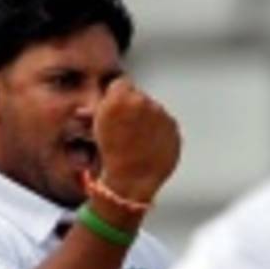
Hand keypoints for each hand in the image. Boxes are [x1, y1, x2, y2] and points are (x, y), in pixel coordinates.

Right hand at [93, 78, 180, 204]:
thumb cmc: (109, 159)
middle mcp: (145, 101)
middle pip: (139, 98)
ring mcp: (163, 116)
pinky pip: (166, 128)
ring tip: (134, 145)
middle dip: (133, 111)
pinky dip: (158, 136)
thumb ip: (101, 108)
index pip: (120, 84)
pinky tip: (146, 150)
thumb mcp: (94, 129)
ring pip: (154, 112)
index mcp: (122, 98)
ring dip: (146, 123)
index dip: (115, 99)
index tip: (114, 113)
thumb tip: (100, 101)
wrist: (129, 184)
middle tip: (123, 132)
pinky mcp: (174, 130)